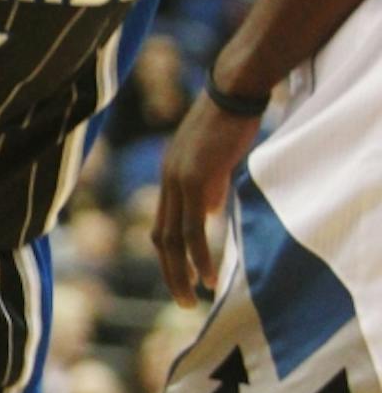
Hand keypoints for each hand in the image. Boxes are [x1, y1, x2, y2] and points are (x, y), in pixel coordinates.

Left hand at [152, 92, 257, 308]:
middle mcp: (167, 180)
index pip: (162, 223)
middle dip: (170, 272)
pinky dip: (198, 256)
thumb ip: (210, 186)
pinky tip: (208, 276)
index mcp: (170, 174)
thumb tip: (210, 211)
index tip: (183, 276)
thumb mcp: (216, 159)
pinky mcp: (196, 179)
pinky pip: (193, 228)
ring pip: (173, 239)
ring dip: (181, 273)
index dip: (170, 254)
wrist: (234, 91)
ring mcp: (178, 180)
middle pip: (159, 237)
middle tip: (183, 300)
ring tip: (193, 298)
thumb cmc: (231, 119)